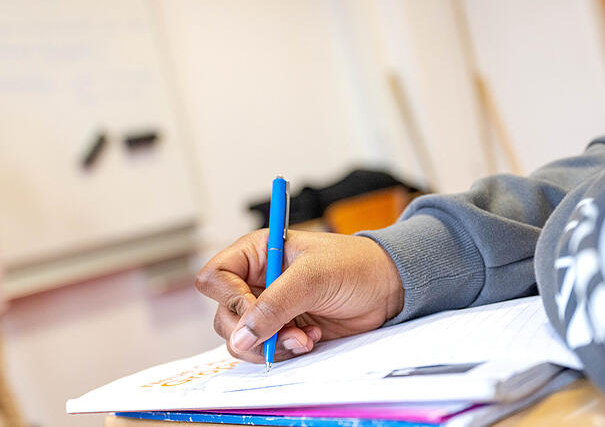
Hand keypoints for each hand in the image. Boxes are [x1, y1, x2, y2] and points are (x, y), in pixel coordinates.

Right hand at [196, 230, 402, 362]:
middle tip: (285, 331)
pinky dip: (284, 351)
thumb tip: (241, 336)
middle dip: (253, 330)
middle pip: (223, 315)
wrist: (389, 289)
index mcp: (256, 253)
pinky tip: (310, 338)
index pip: (215, 277)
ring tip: (304, 336)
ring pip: (241, 338)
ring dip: (271, 344)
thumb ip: (274, 306)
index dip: (229, 298)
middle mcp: (255, 281)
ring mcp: (268, 308)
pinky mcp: (282, 330)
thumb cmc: (355, 266)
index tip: (253, 310)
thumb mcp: (313, 278)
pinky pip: (265, 350)